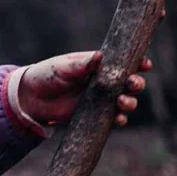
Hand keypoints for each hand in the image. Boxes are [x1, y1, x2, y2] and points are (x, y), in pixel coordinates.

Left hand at [18, 51, 151, 126]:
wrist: (31, 98)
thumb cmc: (47, 75)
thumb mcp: (63, 67)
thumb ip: (82, 64)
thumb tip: (99, 56)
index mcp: (97, 65)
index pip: (122, 62)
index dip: (137, 63)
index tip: (145, 64)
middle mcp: (103, 82)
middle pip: (129, 83)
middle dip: (136, 83)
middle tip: (132, 84)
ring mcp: (100, 99)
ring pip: (125, 101)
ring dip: (130, 102)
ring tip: (123, 102)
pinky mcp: (95, 115)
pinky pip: (113, 118)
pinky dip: (119, 119)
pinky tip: (118, 118)